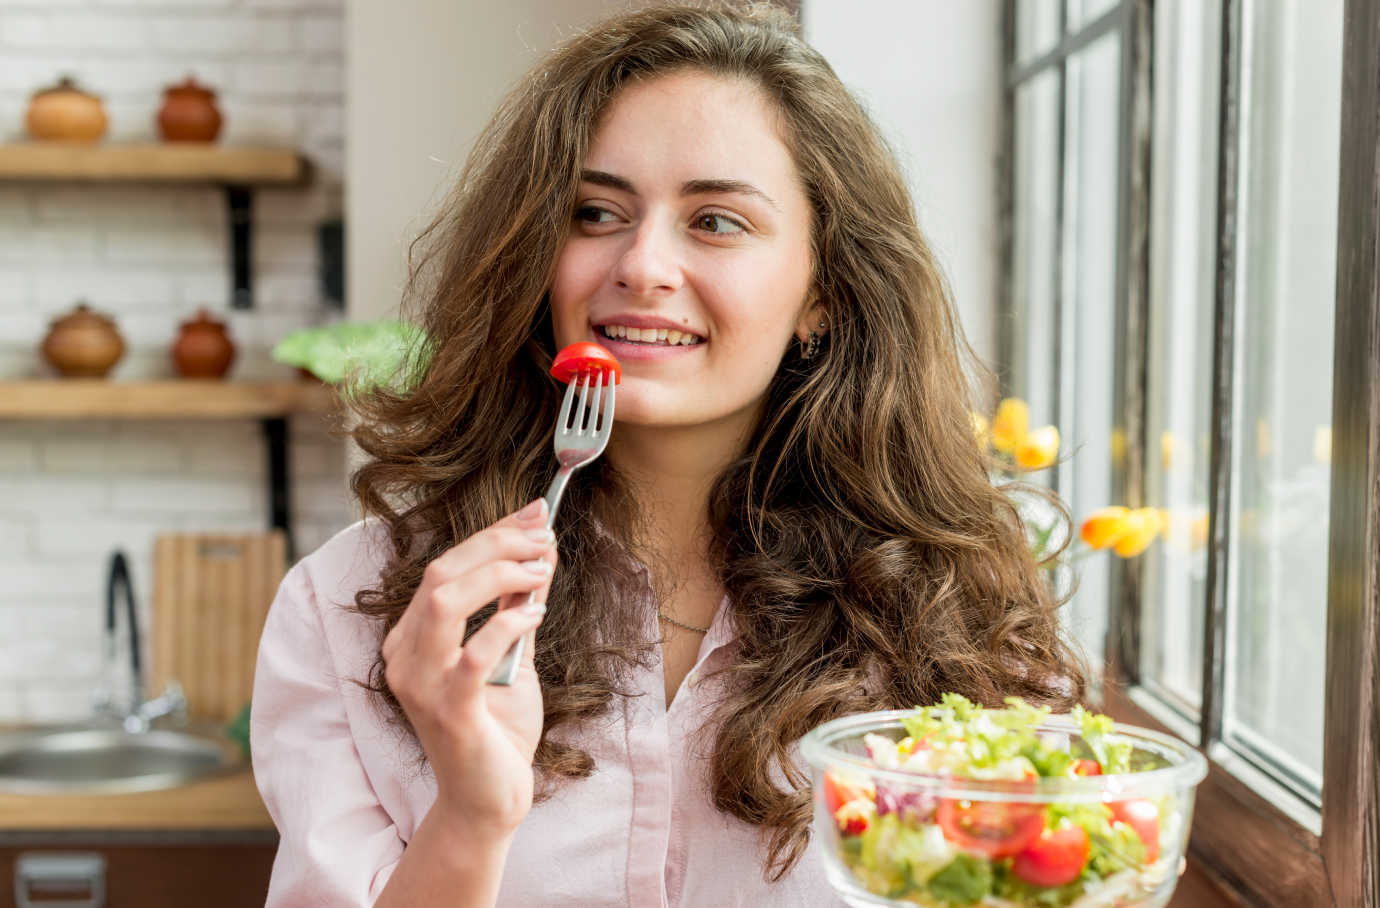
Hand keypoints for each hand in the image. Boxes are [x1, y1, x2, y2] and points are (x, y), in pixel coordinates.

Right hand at [382, 498, 554, 838]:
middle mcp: (405, 656)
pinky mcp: (449, 711)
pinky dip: (508, 623)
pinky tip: (536, 613)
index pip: (445, 567)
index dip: (492, 533)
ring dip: (500, 574)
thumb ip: (520, 606)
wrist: (488, 801)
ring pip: (445, 600)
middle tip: (544, 534)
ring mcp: (422, 684)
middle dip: (498, 543)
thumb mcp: (514, 655)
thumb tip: (540, 552)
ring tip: (541, 570)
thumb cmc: (497, 730)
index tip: (534, 513)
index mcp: (411, 639)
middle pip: (442, 574)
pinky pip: (473, 652)